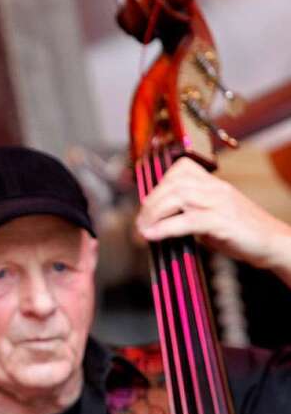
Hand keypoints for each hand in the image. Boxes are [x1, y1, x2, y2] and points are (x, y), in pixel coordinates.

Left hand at [136, 157, 290, 277]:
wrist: (273, 244)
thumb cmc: (241, 233)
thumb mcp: (210, 218)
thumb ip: (188, 214)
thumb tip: (157, 222)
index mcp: (214, 184)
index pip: (181, 169)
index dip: (159, 184)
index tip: (148, 204)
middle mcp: (217, 189)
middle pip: (174, 183)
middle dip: (150, 202)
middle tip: (140, 222)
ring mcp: (221, 203)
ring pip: (178, 197)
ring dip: (154, 214)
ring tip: (143, 230)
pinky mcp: (223, 222)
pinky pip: (189, 220)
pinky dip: (166, 228)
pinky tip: (153, 236)